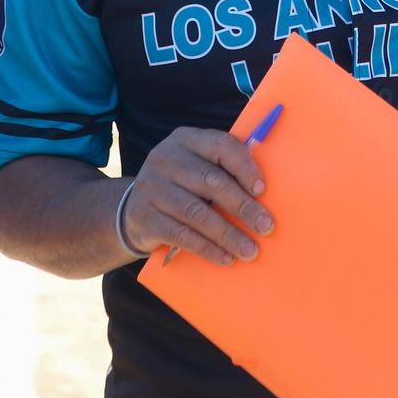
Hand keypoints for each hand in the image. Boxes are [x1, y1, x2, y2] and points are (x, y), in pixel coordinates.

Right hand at [122, 127, 274, 264]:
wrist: (132, 209)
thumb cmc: (181, 186)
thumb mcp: (196, 168)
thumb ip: (223, 170)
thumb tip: (265, 193)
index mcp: (186, 139)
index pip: (220, 146)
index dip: (244, 167)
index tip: (263, 190)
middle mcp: (165, 158)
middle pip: (211, 181)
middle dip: (242, 206)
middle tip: (266, 226)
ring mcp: (150, 187)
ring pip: (196, 212)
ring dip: (227, 234)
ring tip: (250, 250)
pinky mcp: (143, 217)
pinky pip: (180, 235)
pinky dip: (206, 248)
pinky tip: (225, 258)